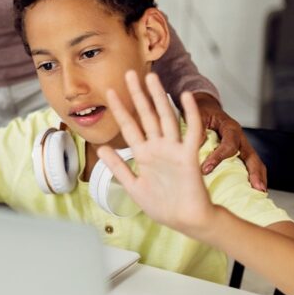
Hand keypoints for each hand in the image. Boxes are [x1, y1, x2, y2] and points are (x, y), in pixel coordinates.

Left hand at [98, 71, 215, 237]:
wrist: (185, 221)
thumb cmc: (162, 207)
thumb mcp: (133, 186)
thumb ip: (118, 167)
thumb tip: (102, 148)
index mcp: (144, 154)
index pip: (129, 126)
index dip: (119, 109)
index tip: (110, 92)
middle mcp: (158, 148)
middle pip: (146, 115)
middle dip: (137, 95)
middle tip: (129, 73)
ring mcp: (173, 150)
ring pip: (166, 118)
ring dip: (158, 98)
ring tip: (152, 78)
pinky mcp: (189, 157)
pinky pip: (191, 132)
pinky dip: (189, 114)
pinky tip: (184, 96)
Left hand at [194, 93, 266, 191]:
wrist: (205, 107)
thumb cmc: (201, 112)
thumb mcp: (198, 117)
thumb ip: (197, 130)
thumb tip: (194, 147)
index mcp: (230, 127)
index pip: (228, 145)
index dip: (218, 157)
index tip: (205, 170)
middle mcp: (240, 137)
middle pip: (252, 156)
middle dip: (255, 172)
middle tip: (257, 188)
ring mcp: (242, 146)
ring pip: (255, 162)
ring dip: (259, 177)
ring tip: (260, 193)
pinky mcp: (240, 153)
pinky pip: (249, 165)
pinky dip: (252, 177)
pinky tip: (251, 191)